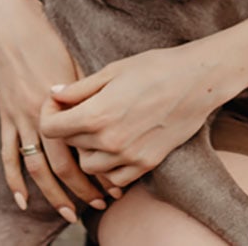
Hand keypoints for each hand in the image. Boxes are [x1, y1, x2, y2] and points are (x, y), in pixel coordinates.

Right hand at [0, 0, 116, 220]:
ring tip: (69, 212)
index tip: (117, 184)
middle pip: (62, 163)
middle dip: (82, 188)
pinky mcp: (5, 116)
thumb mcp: (76, 63)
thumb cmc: (49, 38)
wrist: (10, 23)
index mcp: (62, 102)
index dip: (100, 168)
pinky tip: (22, 201)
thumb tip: (107, 116)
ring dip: (53, 193)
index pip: (83, 146)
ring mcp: (19, 117)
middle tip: (100, 204)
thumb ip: (88, 93)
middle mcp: (40, 114)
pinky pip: (8, 154)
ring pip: (37, 166)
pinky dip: (13, 180)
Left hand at [40, 45, 228, 186]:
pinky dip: (109, 167)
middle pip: (69, 145)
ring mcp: (128, 156)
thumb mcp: (112, 71)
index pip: (51, 128)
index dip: (50, 115)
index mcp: (96, 114)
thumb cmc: (155, 68)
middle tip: (80, 111)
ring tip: (100, 129)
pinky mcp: (146, 164)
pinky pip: (115, 178)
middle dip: (69, 129)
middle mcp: (109, 140)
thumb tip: (54, 95)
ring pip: (88, 166)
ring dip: (87, 150)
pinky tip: (117, 147)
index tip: (59, 105)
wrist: (197, 81)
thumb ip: (79, 88)